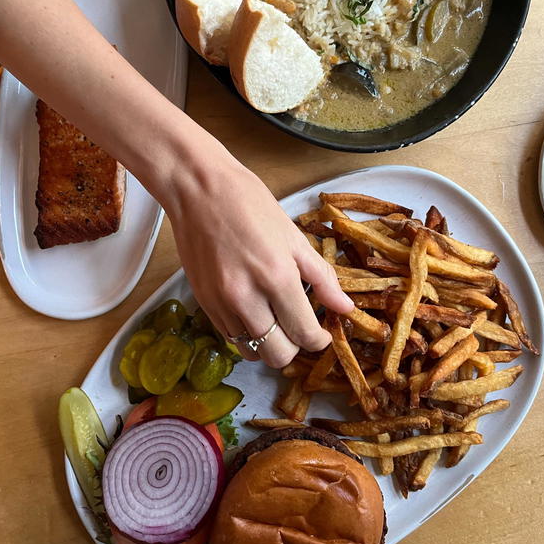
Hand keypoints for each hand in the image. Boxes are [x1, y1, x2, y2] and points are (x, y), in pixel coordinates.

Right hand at [160, 142, 353, 367]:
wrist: (198, 189)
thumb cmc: (249, 203)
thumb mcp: (293, 236)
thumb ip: (321, 277)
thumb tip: (345, 307)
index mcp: (277, 277)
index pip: (304, 334)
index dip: (319, 340)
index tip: (322, 333)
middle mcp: (247, 297)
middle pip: (277, 354)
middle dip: (294, 347)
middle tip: (300, 329)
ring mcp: (221, 303)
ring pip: (251, 351)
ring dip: (268, 343)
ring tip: (276, 322)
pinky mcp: (203, 302)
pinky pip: (230, 337)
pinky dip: (246, 334)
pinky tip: (254, 313)